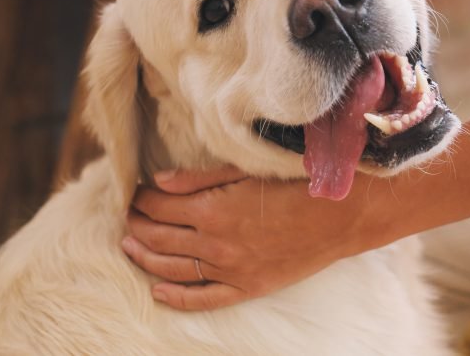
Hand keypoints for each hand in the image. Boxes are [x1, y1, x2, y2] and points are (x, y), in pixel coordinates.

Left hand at [122, 167, 388, 311]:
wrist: (341, 215)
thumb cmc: (296, 184)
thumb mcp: (245, 171)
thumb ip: (198, 178)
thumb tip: (158, 182)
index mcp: (214, 209)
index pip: (161, 205)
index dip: (142, 199)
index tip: (134, 193)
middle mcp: (216, 244)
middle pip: (161, 236)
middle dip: (138, 225)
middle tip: (128, 216)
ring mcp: (231, 270)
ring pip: (173, 269)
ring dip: (146, 257)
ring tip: (129, 246)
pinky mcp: (248, 287)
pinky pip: (204, 299)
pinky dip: (176, 297)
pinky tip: (157, 291)